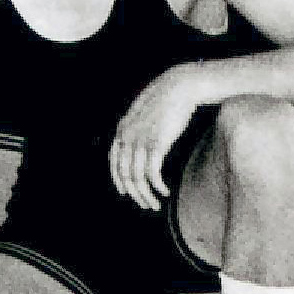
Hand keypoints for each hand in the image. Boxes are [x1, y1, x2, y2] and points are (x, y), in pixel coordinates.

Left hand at [110, 66, 201, 209]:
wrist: (178, 88)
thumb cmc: (166, 102)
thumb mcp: (145, 117)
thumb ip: (139, 131)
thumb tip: (141, 147)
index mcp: (122, 130)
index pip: (114, 162)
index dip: (119, 180)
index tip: (127, 193)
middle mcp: (126, 136)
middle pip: (125, 174)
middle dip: (135, 193)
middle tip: (147, 205)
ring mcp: (140, 140)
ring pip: (137, 177)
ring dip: (146, 194)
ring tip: (156, 204)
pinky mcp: (156, 143)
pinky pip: (152, 172)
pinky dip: (157, 186)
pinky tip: (165, 191)